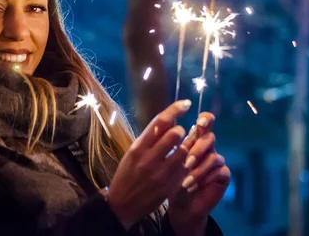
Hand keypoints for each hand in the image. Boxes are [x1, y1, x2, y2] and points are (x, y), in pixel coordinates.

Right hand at [106, 100, 191, 229]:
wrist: (122, 205)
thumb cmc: (127, 175)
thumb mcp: (133, 153)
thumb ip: (150, 138)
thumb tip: (170, 121)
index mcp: (137, 147)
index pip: (160, 122)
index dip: (175, 109)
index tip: (186, 104)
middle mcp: (148, 159)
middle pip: (175, 134)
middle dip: (180, 131)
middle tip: (177, 135)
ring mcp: (160, 174)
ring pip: (183, 151)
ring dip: (184, 147)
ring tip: (179, 150)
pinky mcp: (169, 186)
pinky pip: (185, 169)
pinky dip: (185, 164)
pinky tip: (180, 165)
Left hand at [167, 112, 230, 235]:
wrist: (179, 205)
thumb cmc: (171, 180)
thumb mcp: (167, 161)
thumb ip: (170, 143)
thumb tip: (167, 124)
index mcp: (195, 139)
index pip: (205, 122)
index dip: (205, 119)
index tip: (200, 122)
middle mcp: (207, 147)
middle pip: (210, 138)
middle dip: (198, 150)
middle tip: (186, 163)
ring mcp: (217, 160)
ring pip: (213, 157)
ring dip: (199, 170)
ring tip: (185, 182)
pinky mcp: (223, 175)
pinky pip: (219, 171)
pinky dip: (205, 179)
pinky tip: (193, 186)